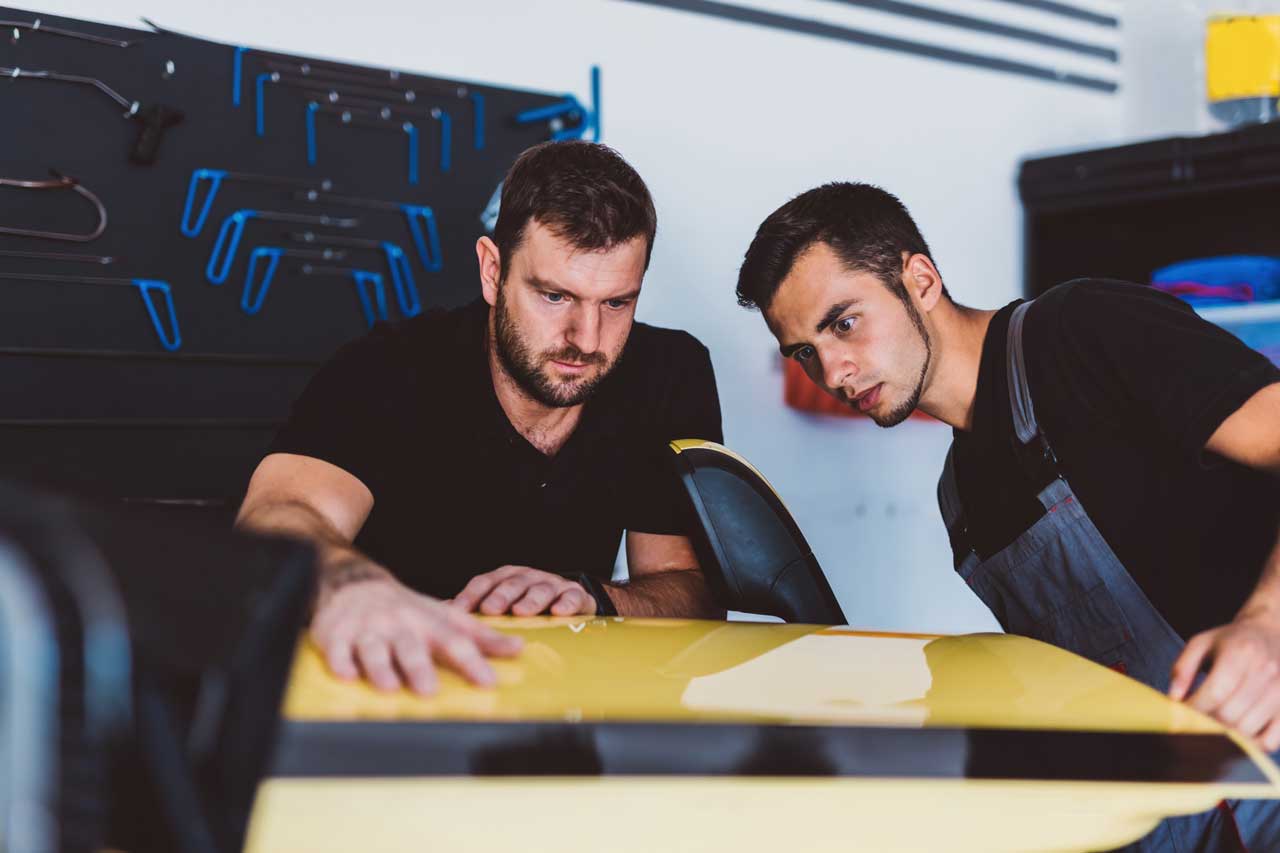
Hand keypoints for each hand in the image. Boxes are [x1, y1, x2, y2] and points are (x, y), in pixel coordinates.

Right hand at [310, 569, 522, 694]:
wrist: (353, 582)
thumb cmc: (405, 608)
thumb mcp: (443, 615)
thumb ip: (479, 635)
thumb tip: (517, 648)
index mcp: (427, 621)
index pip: (453, 641)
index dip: (471, 661)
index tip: (487, 681)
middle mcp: (398, 624)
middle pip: (411, 646)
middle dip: (420, 668)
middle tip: (429, 691)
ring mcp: (367, 629)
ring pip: (374, 649)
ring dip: (381, 668)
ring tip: (390, 688)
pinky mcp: (335, 635)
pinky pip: (337, 649)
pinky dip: (341, 662)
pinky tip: (346, 676)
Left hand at [451, 565, 597, 615]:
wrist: (567, 600)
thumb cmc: (525, 605)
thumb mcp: (500, 604)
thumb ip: (474, 608)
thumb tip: (440, 614)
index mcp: (504, 578)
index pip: (484, 582)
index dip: (471, 594)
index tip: (459, 610)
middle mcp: (527, 577)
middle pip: (511, 584)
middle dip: (500, 596)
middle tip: (490, 609)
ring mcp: (551, 584)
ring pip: (540, 589)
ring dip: (530, 600)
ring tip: (522, 612)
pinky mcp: (574, 594)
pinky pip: (572, 597)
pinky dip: (566, 603)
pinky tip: (559, 612)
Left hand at [1169, 615, 1279, 750]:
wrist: (1271, 635)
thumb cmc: (1229, 642)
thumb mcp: (1200, 644)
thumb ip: (1182, 669)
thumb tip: (1174, 700)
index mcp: (1240, 652)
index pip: (1216, 691)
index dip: (1194, 708)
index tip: (1179, 714)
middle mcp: (1265, 673)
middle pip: (1229, 715)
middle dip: (1205, 723)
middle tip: (1192, 722)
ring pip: (1246, 731)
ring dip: (1223, 736)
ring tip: (1211, 726)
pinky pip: (1269, 742)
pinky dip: (1249, 746)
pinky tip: (1235, 736)